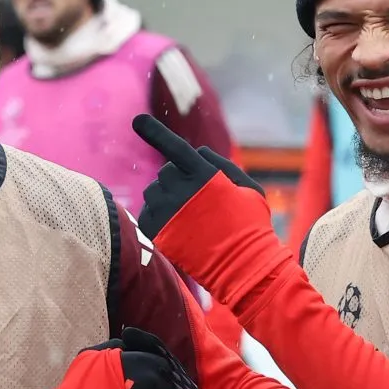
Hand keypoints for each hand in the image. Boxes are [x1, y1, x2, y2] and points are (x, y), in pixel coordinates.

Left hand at [132, 114, 287, 306]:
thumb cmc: (250, 225)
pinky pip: (146, 212)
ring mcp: (165, 211)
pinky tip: (177, 228)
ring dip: (167, 197)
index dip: (154, 131)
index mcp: (205, 175)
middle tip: (198, 201)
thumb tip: (197, 152)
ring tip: (189, 218)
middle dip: (179, 180)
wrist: (243, 268)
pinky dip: (158, 215)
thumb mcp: (249, 189)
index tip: (137, 120)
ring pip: (155, 190)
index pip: (174, 146)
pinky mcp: (155, 231)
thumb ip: (223, 165)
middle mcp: (181, 190)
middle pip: (167, 171)